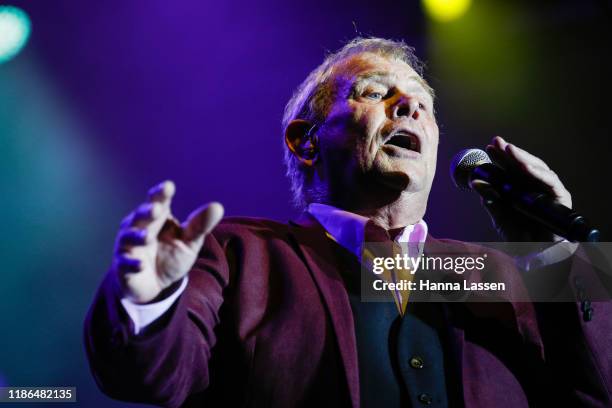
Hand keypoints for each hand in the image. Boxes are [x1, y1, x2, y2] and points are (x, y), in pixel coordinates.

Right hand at [112, 181, 223, 302]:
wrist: (154, 284)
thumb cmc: (170, 255)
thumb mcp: (189, 241)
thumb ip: (200, 225)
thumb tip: (218, 206)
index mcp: (158, 217)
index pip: (158, 201)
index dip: (161, 194)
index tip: (169, 187)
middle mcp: (139, 227)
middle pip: (141, 216)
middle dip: (148, 212)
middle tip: (157, 209)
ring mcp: (129, 246)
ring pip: (129, 237)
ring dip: (137, 236)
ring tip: (147, 237)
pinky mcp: (124, 266)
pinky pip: (126, 264)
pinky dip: (132, 264)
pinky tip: (141, 265)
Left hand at [471, 136, 571, 241]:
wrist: (537, 253)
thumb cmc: (519, 234)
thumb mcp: (500, 215)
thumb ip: (490, 198)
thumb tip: (475, 182)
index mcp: (520, 188)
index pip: (510, 168)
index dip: (501, 156)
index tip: (489, 146)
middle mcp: (534, 186)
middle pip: (522, 165)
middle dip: (510, 153)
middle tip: (497, 142)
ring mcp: (548, 190)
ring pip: (537, 168)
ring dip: (523, 158)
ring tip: (509, 150)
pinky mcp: (560, 197)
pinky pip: (550, 182)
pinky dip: (538, 173)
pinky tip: (525, 166)